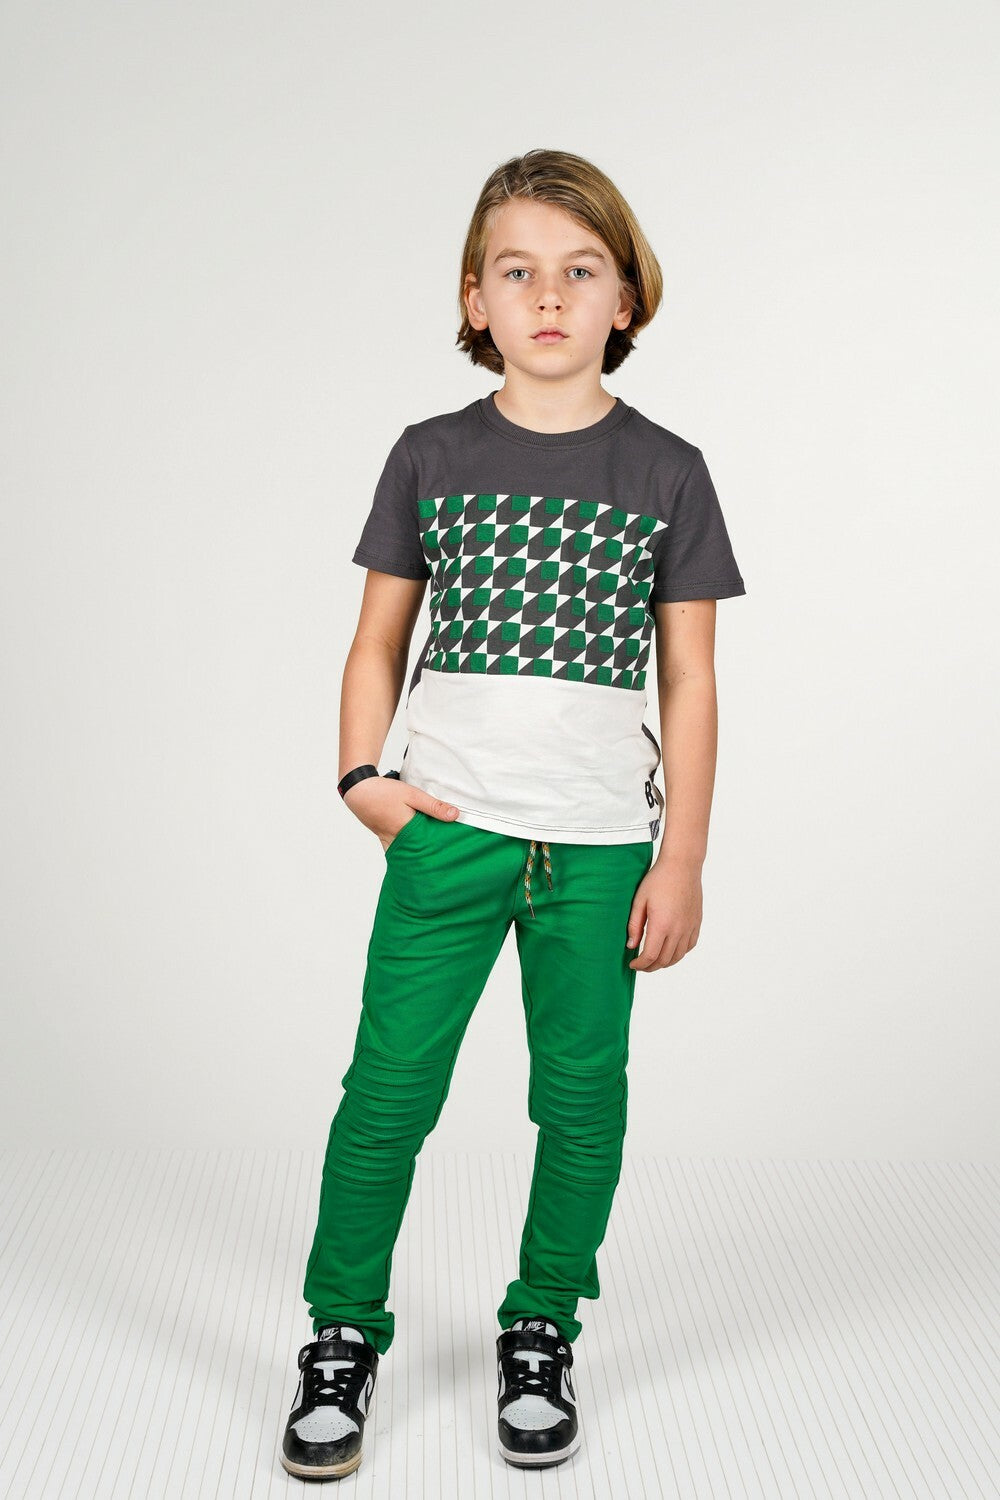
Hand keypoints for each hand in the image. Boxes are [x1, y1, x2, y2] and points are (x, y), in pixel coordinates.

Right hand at [342, 779, 460, 851]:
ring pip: (405, 855)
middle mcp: (396, 841)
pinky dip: (404, 852)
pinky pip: (396, 850)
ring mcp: (388, 841)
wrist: (359, 791)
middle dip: (428, 859)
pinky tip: (413, 852)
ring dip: (416, 857)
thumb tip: (455, 816)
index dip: (439, 853)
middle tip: (444, 863)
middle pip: (415, 855)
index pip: (427, 848)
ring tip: (431, 859)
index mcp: (405, 832)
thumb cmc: (385, 793)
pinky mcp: (383, 838)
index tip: (451, 858)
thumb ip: (433, 806)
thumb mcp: (413, 795)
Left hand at [625, 855, 702, 970]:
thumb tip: (631, 946)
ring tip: (654, 960)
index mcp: (662, 924)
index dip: (640, 965)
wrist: (682, 866)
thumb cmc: (658, 879)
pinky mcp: (696, 922)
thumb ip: (634, 926)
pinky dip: (679, 953)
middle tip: (641, 965)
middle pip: (665, 960)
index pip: (650, 956)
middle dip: (651, 967)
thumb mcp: (639, 901)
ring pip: (678, 956)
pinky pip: (689, 946)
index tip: (632, 964)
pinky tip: (671, 950)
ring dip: (665, 963)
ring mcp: (690, 927)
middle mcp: (678, 929)